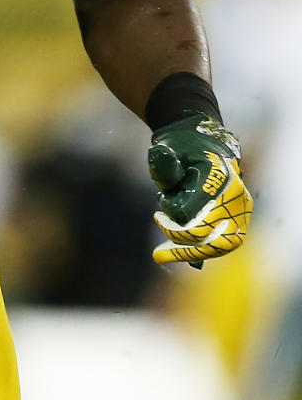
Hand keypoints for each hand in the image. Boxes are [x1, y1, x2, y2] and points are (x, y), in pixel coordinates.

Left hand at [147, 114, 251, 266]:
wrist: (204, 141)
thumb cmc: (182, 146)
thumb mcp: (167, 151)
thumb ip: (165, 169)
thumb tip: (167, 191)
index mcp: (218, 175)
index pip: (192, 212)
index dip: (171, 213)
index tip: (158, 210)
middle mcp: (236, 194)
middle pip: (210, 235)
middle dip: (181, 243)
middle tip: (157, 253)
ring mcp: (241, 208)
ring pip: (221, 244)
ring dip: (192, 253)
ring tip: (164, 258)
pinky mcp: (241, 218)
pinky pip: (225, 242)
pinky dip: (203, 250)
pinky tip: (181, 257)